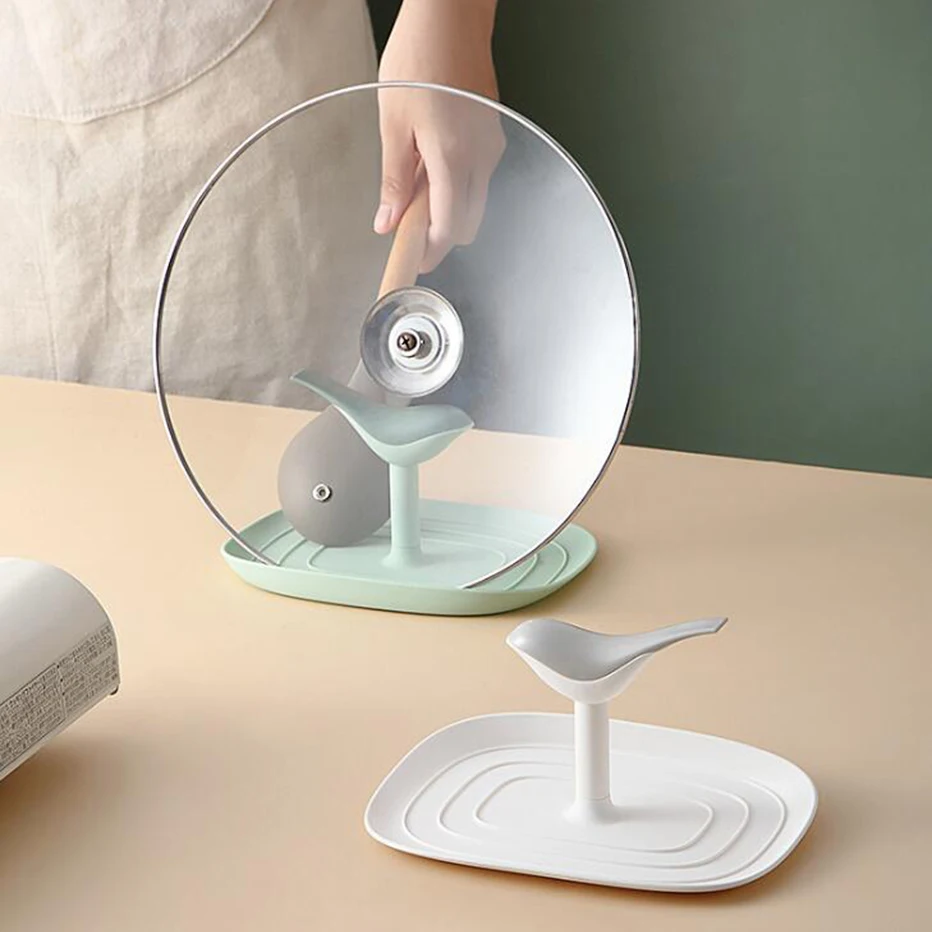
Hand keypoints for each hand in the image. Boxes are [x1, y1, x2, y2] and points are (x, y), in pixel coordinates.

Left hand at [374, 0, 504, 272]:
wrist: (451, 16)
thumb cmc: (417, 59)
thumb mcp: (393, 123)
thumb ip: (394, 179)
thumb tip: (387, 223)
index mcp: (453, 159)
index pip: (448, 228)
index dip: (430, 251)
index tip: (411, 260)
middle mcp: (481, 159)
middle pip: (467, 224)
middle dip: (439, 232)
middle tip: (407, 222)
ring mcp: (492, 148)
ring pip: (474, 202)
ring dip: (447, 208)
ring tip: (416, 182)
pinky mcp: (494, 136)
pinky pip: (478, 177)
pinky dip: (457, 185)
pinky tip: (432, 162)